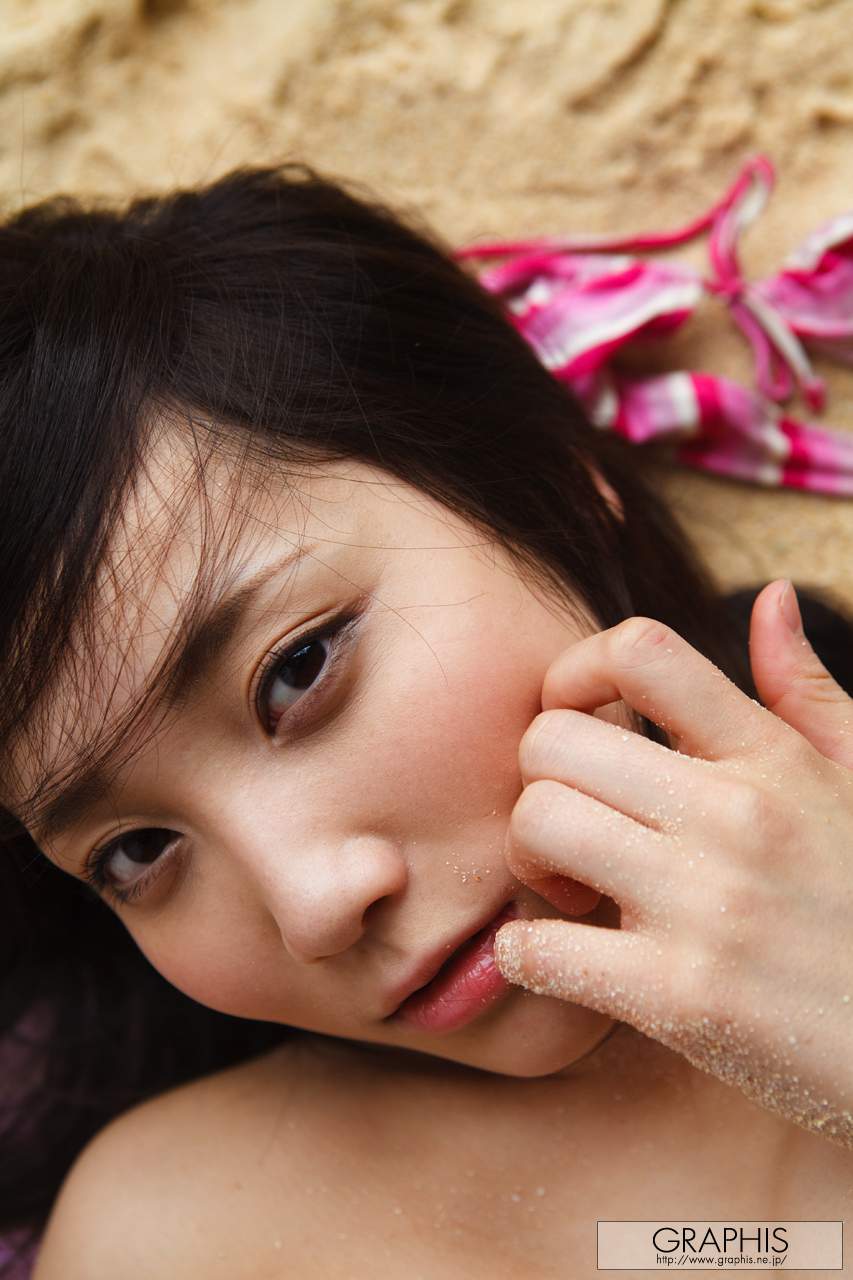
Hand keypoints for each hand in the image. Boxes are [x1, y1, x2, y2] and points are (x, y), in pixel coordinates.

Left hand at [494, 581, 852, 1147]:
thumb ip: (806, 692)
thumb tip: (769, 596)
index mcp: (773, 757)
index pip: (640, 651)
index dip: (574, 670)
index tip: (575, 719)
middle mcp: (737, 815)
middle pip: (553, 740)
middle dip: (538, 779)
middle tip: (571, 824)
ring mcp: (708, 906)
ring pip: (536, 824)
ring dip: (526, 860)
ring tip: (573, 891)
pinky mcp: (682, 998)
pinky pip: (538, 949)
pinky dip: (523, 956)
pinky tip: (559, 962)